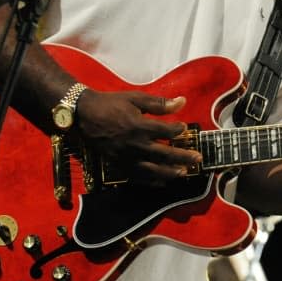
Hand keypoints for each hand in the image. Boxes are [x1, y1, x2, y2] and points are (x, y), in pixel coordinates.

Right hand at [75, 89, 201, 183]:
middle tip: (198, 159)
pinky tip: (162, 181)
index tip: (185, 128)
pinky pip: (137, 176)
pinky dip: (151, 180)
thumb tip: (183, 102)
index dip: (178, 130)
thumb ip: (160, 104)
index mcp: (140, 127)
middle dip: (183, 157)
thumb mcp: (136, 98)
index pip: (166, 132)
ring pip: (152, 170)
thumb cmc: (111, 104)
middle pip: (164, 155)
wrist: (83, 115)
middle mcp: (135, 145)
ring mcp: (126, 158)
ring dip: (170, 172)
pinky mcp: (118, 165)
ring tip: (184, 173)